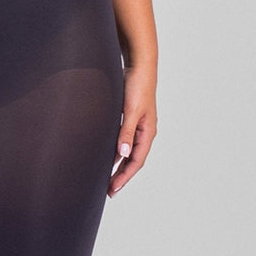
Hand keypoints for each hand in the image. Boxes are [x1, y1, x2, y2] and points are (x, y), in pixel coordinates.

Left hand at [108, 65, 156, 197]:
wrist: (139, 65)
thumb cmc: (137, 86)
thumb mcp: (131, 111)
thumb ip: (126, 132)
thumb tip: (122, 155)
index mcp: (147, 132)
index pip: (136, 161)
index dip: (124, 176)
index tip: (113, 188)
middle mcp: (144, 131)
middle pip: (133, 159)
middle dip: (122, 175)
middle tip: (109, 190)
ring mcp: (138, 125)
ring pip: (128, 151)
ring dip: (119, 164)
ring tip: (108, 177)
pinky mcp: (131, 117)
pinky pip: (124, 140)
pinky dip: (117, 150)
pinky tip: (108, 154)